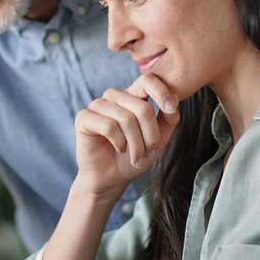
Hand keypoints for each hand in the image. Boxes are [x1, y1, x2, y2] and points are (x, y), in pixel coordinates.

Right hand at [74, 73, 180, 199]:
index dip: (161, 92)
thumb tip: (175, 97)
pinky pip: (109, 126)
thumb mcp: (158, 140)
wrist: (111, 179)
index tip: (170, 109)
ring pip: (126, 118)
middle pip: (141, 107)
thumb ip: (168, 119)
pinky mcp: (84, 118)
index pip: (147, 80)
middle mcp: (114, 97)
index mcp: (132, 96)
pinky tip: (120, 149)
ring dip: (136, 144)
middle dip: (150, 135)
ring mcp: (97, 105)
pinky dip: (119, 142)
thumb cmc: (133, 157)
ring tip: (136, 157)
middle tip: (149, 153)